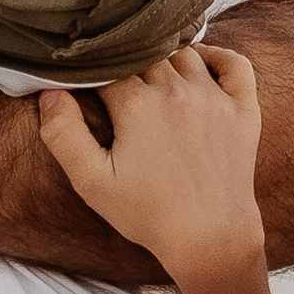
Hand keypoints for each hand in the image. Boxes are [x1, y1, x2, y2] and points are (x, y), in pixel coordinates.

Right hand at [35, 48, 267, 293]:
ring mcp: (214, 98)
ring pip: (184, 53)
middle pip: (145, 53)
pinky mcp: (243, 111)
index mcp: (138, 104)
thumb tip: (50, 93)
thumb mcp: (92, 182)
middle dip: (126, 62)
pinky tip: (200, 67)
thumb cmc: (148, 215)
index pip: (107, 65)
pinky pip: (235, 64)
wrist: (211, 240)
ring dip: (165, 58)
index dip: (92, 72)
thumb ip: (64, 134)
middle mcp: (178, 91)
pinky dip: (218, 56)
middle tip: (118, 85)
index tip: (85, 85)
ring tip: (150, 76)